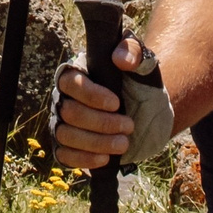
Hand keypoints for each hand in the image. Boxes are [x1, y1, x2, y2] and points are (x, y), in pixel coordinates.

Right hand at [46, 36, 173, 171]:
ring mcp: (64, 124)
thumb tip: (120, 58)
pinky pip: (65, 155)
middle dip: (102, 123)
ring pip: (66, 135)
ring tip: (123, 144)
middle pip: (69, 112)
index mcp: (78, 74)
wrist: (148, 115)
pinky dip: (84, 159)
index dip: (91, 95)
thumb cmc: (141, 85)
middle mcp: (65, 98)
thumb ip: (135, 53)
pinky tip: (106, 158)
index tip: (116, 103)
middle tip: (129, 126)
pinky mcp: (69, 147)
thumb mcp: (144, 65)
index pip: (70, 82)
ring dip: (96, 142)